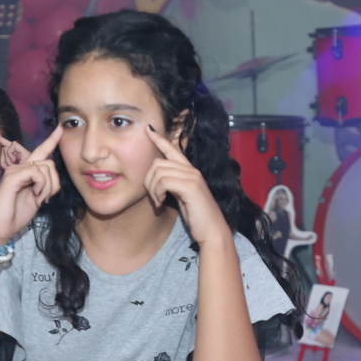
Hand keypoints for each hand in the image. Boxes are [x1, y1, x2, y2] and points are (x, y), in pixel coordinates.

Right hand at [0, 125, 62, 244]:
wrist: (1, 227)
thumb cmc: (17, 214)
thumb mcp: (37, 197)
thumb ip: (44, 184)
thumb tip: (52, 174)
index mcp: (25, 171)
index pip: (41, 151)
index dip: (52, 140)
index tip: (61, 128)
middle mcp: (18, 167)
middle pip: (49, 162)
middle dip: (54, 183)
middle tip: (44, 198)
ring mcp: (14, 170)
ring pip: (45, 168)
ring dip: (47, 188)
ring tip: (38, 198)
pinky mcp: (12, 176)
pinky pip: (36, 173)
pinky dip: (41, 187)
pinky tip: (35, 197)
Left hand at [144, 125, 227, 246]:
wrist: (212, 230)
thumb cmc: (197, 217)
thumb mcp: (182, 197)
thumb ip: (173, 185)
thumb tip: (156, 181)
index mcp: (190, 171)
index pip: (173, 149)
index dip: (160, 139)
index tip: (149, 130)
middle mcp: (192, 170)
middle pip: (158, 162)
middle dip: (148, 180)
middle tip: (153, 197)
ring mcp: (192, 177)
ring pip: (159, 171)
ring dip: (152, 188)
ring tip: (157, 202)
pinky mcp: (190, 186)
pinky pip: (163, 181)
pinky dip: (157, 192)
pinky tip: (160, 203)